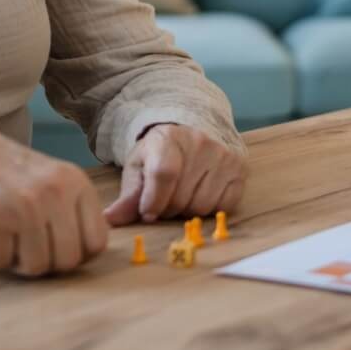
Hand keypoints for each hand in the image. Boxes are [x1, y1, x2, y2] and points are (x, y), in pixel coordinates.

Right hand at [0, 122, 107, 276]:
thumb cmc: (13, 176)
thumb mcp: (56, 182)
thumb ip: (77, 212)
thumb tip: (91, 254)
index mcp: (77, 183)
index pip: (97, 243)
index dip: (77, 255)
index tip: (57, 249)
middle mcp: (56, 192)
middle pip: (67, 261)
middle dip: (46, 262)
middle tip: (27, 245)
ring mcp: (26, 204)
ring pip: (36, 267)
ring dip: (17, 260)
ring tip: (8, 237)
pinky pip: (0, 261)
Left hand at [103, 123, 245, 225]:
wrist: (194, 129)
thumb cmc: (161, 152)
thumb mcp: (139, 167)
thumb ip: (128, 196)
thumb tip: (110, 219)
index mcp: (169, 138)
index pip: (164, 174)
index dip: (153, 201)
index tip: (147, 213)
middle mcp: (201, 142)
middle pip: (182, 198)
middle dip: (168, 208)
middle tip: (165, 200)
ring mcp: (224, 155)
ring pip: (202, 206)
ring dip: (189, 210)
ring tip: (184, 195)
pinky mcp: (240, 168)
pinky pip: (224, 206)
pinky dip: (211, 208)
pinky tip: (203, 194)